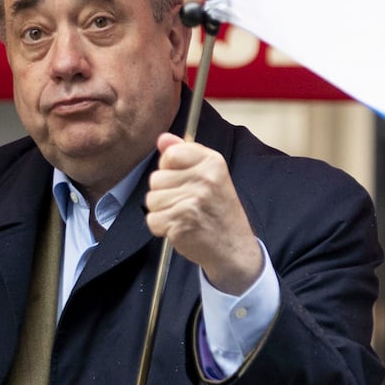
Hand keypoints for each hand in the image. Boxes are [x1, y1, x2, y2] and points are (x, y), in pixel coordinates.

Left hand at [145, 134, 263, 295]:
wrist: (233, 246)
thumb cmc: (219, 210)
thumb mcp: (210, 175)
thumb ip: (184, 154)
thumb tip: (163, 138)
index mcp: (212, 162)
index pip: (171, 154)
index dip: (170, 169)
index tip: (184, 180)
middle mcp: (205, 178)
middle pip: (156, 178)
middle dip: (164, 193)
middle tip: (186, 202)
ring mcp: (193, 200)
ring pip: (151, 200)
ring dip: (162, 211)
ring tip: (183, 215)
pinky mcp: (181, 222)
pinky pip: (152, 220)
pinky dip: (161, 227)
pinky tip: (179, 227)